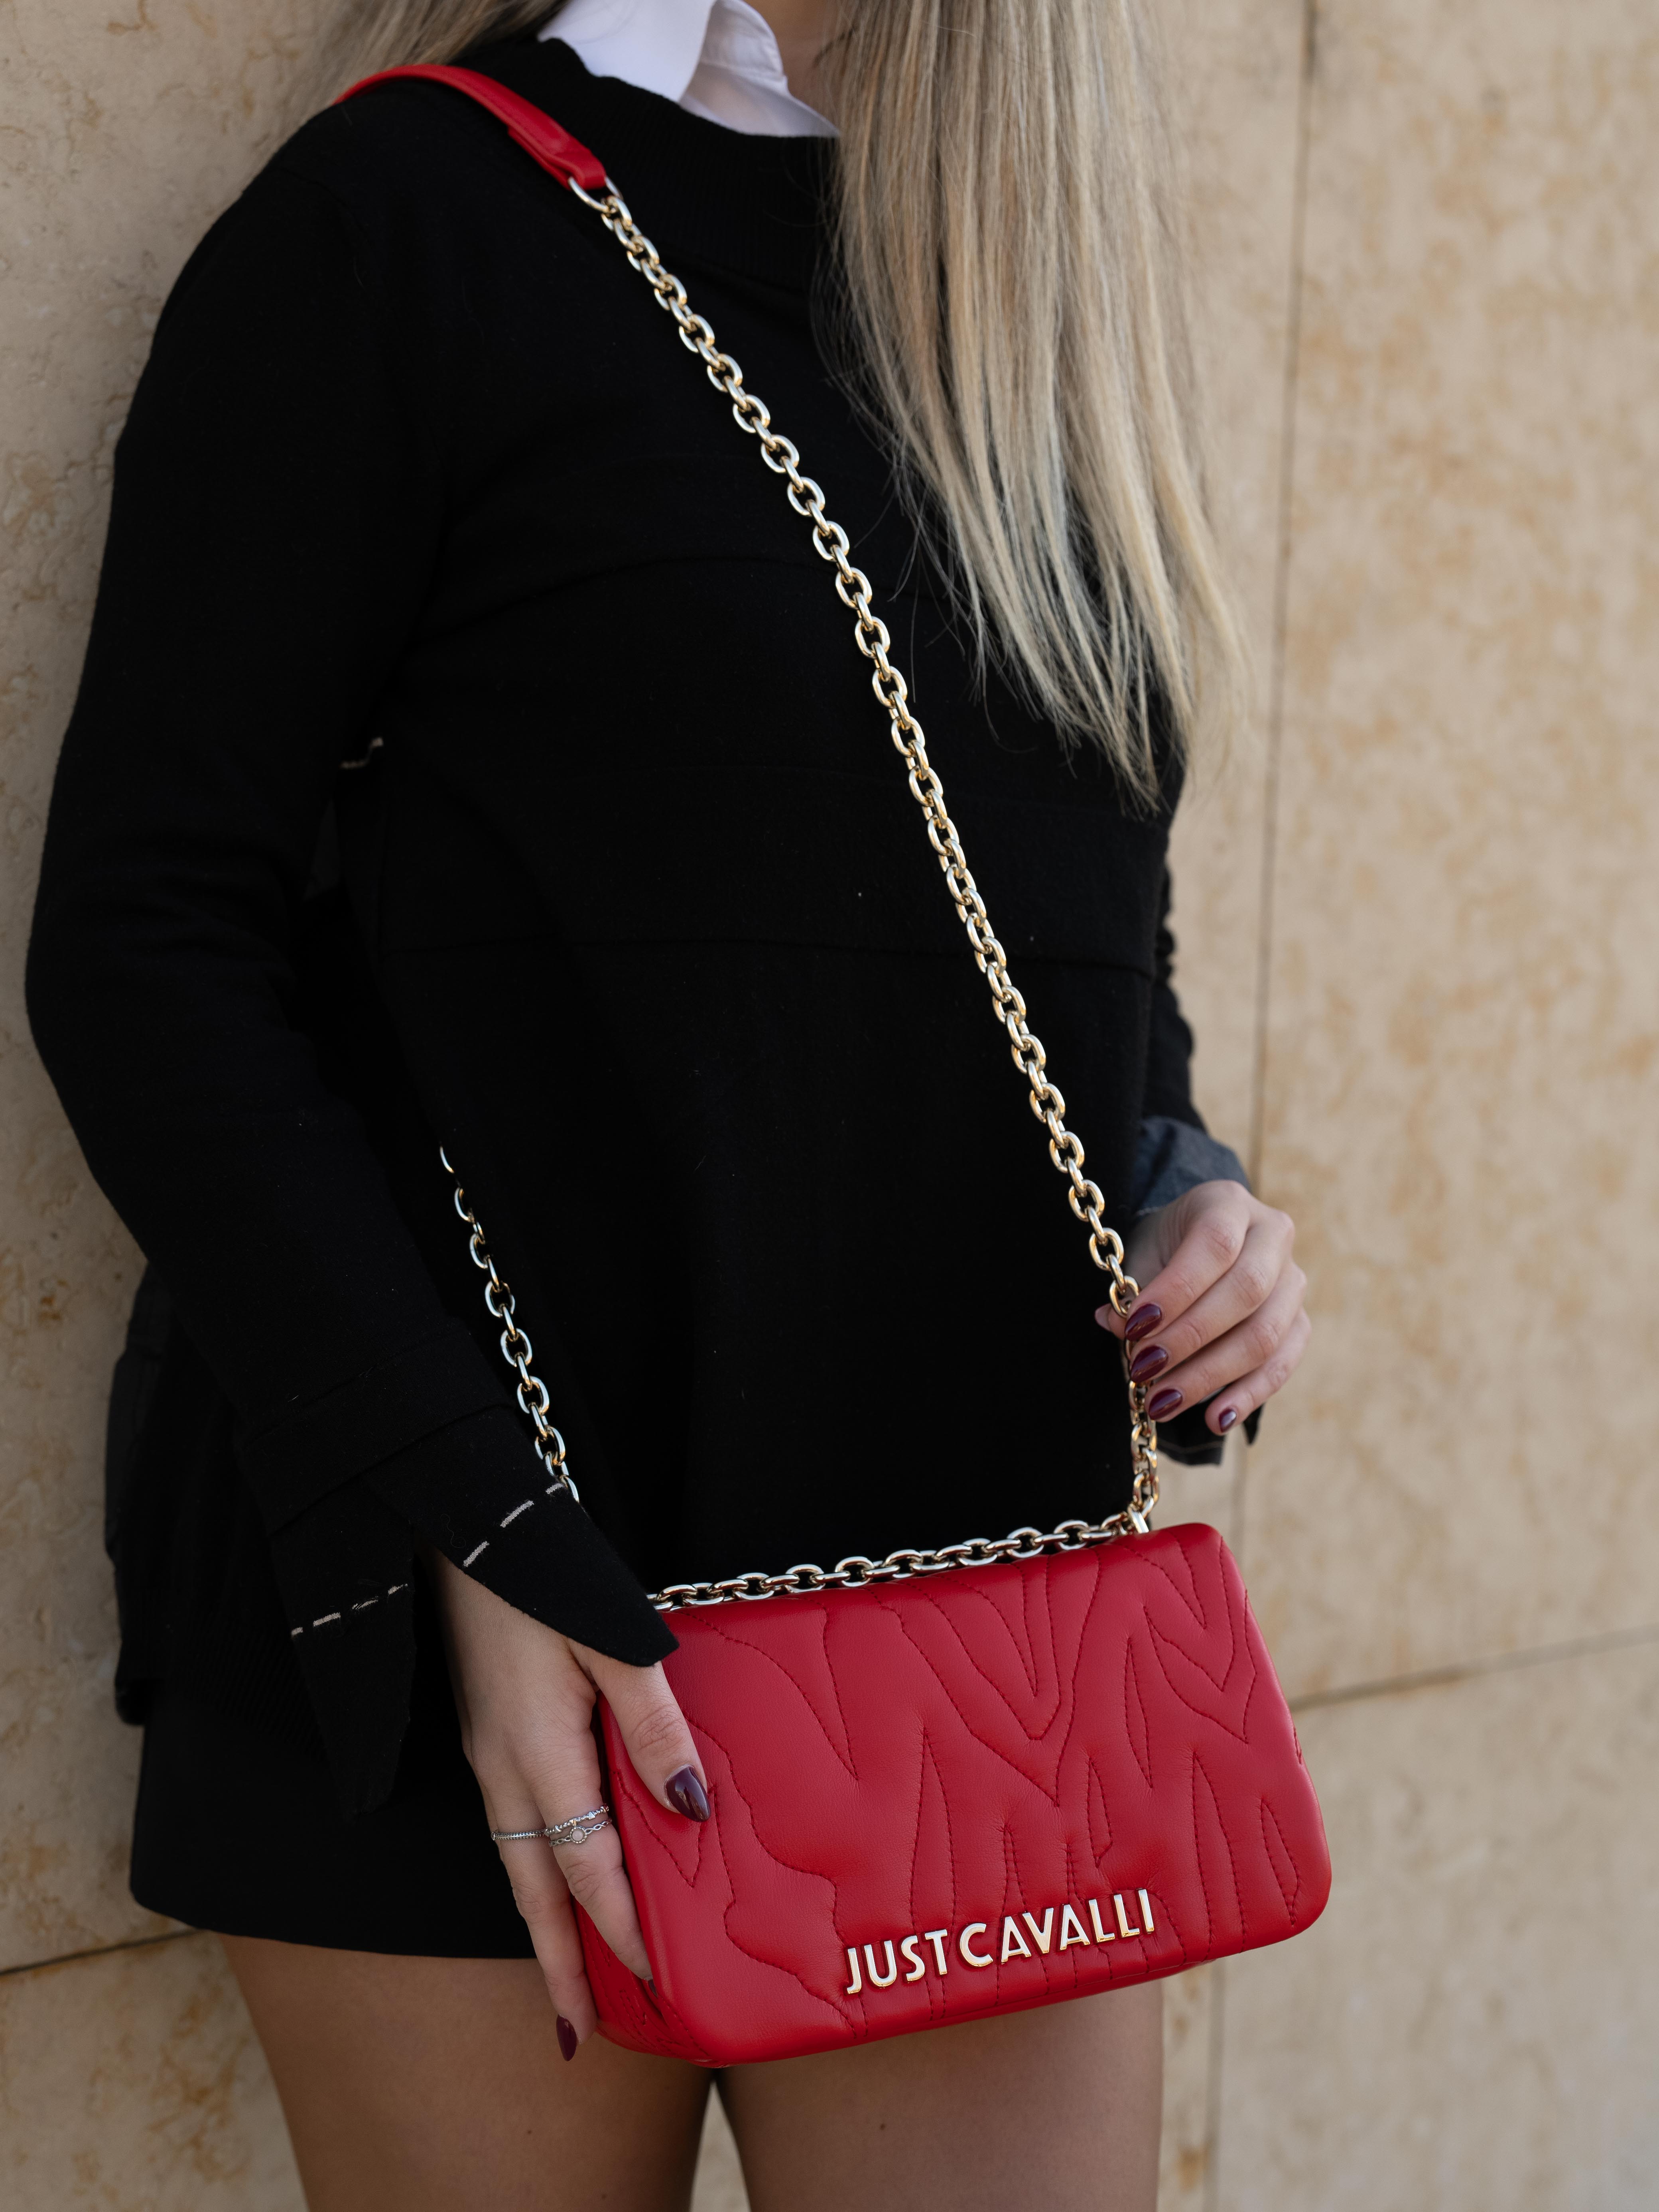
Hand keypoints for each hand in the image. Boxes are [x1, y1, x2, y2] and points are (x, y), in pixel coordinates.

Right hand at [426, 1547, 707, 2053]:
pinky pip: (515, 1826)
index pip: (586, 1872)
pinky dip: (536, 1871)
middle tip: (577, 2036)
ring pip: (519, 1864)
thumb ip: (655, 1728)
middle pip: (533, 1894)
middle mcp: (505, 1772)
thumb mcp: (615, 1645)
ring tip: (574, 1976)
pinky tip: (559, 1876)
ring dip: (546, 1923)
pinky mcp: (487, 1734)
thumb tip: (691, 1811)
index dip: (621, 1931)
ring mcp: (489, 1755)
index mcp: (539, 1758)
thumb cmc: (544, 1579)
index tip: (654, 1984)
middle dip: (557, 1967)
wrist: (461, 1527)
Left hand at [1095, 1180, 1309, 1437]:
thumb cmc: (1167, 1247)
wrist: (1204, 1243)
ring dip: (1211, 1375)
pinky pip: (1283, 1363)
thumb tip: (1114, 1323)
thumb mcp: (1143, 1252)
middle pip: (1246, 1291)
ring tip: (1163, 1403)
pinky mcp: (1300, 1320)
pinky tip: (1215, 1419)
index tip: (1134, 1327)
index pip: (1215, 1245)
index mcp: (1230, 1203)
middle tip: (1143, 1370)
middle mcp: (1273, 1234)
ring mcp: (1294, 1279)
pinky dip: (1249, 1395)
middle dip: (1189, 1338)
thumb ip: (1133, 1287)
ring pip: (1266, 1334)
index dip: (1177, 1290)